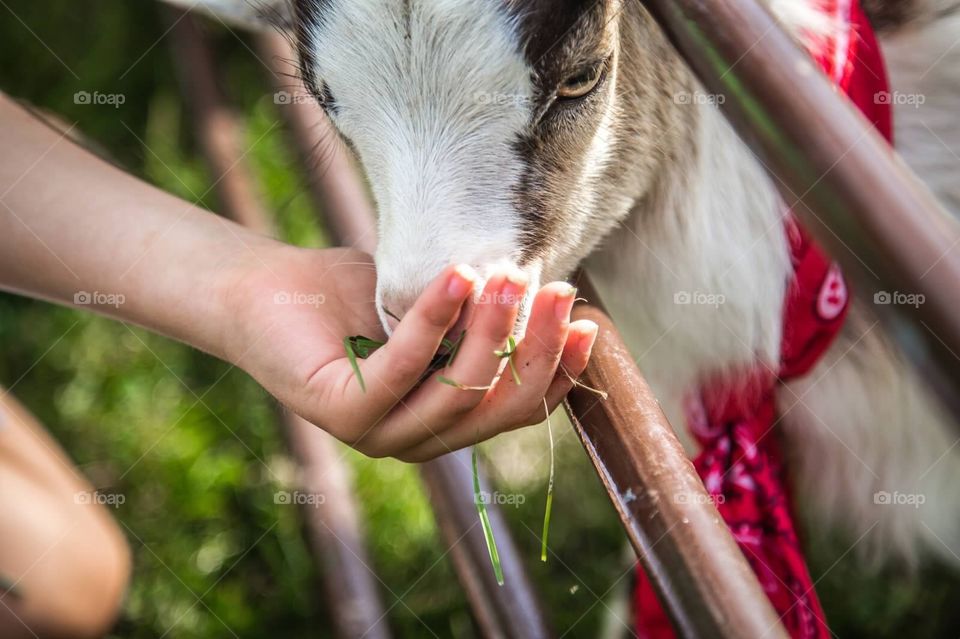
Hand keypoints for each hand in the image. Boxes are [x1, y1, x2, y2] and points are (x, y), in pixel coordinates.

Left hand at [223, 245, 597, 461]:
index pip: (520, 409)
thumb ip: (485, 318)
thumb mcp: (433, 308)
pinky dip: (434, 322)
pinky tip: (457, 277)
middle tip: (557, 290)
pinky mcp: (342, 413)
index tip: (586, 320)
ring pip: (458, 393)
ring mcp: (379, 433)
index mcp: (446, 420)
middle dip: (536, 350)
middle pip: (499, 407)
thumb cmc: (353, 297)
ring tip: (507, 277)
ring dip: (491, 331)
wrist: (265, 290)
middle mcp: (418, 438)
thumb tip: (555, 299)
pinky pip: (403, 369)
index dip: (558, 372)